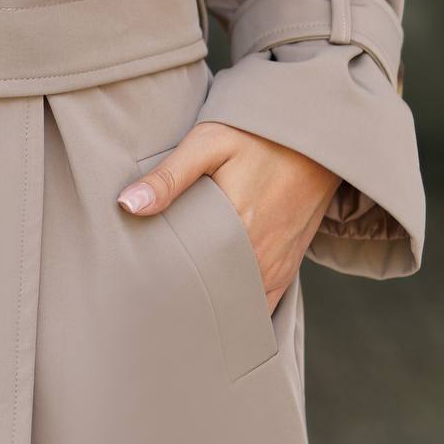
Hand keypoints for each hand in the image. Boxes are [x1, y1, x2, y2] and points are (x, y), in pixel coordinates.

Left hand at [117, 122, 340, 310]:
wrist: (315, 135)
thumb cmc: (257, 135)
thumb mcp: (209, 143)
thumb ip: (169, 177)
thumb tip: (128, 204)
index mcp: (235, 230)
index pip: (190, 280)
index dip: (163, 289)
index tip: (140, 292)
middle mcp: (260, 258)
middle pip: (213, 298)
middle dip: (184, 302)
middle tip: (153, 300)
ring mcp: (276, 266)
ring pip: (237, 306)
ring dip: (212, 307)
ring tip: (179, 305)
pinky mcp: (288, 266)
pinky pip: (262, 303)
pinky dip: (240, 307)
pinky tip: (217, 304)